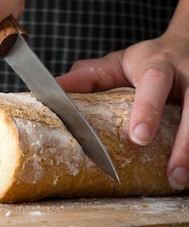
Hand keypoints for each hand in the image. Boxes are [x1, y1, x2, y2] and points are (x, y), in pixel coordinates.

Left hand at [57, 27, 188, 190]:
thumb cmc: (148, 61)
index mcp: (158, 64)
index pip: (154, 83)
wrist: (187, 44)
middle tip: (172, 173)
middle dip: (185, 142)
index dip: (149, 109)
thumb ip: (88, 77)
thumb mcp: (117, 63)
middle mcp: (187, 76)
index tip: (139, 136)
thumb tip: (52, 91)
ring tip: (181, 181)